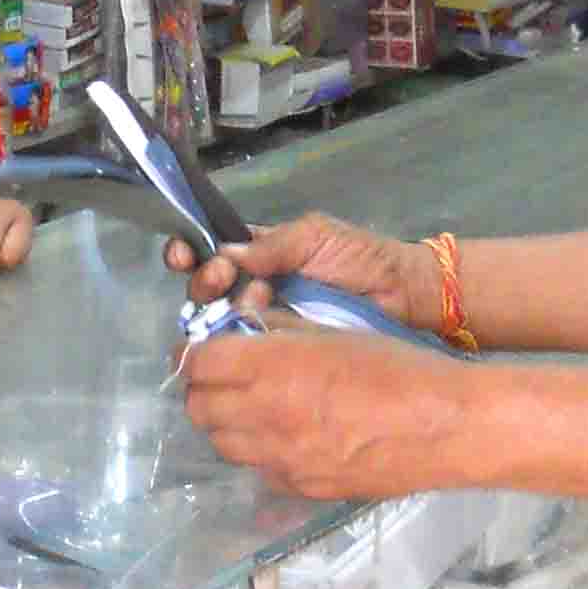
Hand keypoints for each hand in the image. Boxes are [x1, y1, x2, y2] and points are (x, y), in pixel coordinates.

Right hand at [163, 209, 428, 325]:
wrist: (404, 296)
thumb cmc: (362, 258)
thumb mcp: (314, 237)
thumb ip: (270, 245)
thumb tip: (223, 255)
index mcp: (261, 252)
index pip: (213, 250)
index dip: (192, 252)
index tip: (183, 256)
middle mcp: (256, 286)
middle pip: (208, 288)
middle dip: (205, 282)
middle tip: (222, 280)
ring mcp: (267, 321)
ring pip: (222, 320)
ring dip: (222, 309)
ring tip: (250, 302)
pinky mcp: (281, 351)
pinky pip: (249, 348)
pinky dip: (241, 341)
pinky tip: (248, 332)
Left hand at [180, 327, 467, 498]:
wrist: (448, 427)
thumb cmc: (399, 368)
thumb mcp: (336, 332)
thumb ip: (282, 332)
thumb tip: (245, 329)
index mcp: (273, 370)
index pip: (198, 363)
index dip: (195, 353)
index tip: (204, 349)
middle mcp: (266, 419)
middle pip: (199, 408)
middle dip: (203, 389)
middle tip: (225, 376)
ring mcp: (282, 461)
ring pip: (223, 445)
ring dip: (226, 422)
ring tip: (254, 406)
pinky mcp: (303, 488)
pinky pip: (260, 470)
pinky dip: (260, 452)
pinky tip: (288, 437)